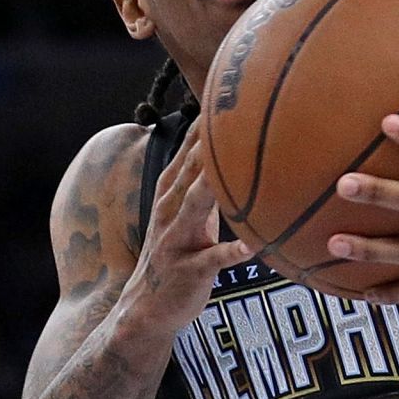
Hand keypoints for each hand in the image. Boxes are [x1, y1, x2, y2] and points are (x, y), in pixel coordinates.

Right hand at [123, 123, 251, 333]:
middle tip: (233, 112)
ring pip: (196, 206)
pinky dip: (232, 252)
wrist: (145, 309)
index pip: (189, 149)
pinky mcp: (189, 270)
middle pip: (190, 169)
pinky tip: (253, 247)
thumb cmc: (179, 254)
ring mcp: (178, 239)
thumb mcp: (190, 215)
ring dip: (212, 187)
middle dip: (208, 141)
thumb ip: (208, 185)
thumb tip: (238, 156)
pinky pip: (213, 259)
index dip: (206, 121)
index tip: (227, 89)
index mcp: (172, 193)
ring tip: (234, 166)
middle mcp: (171, 210)